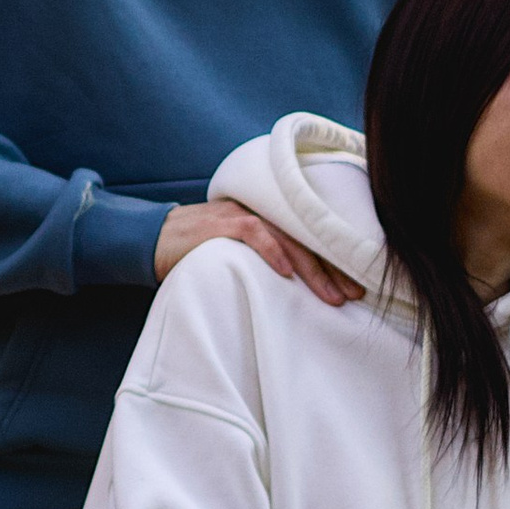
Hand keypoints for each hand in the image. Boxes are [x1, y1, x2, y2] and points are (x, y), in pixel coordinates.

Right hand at [154, 199, 362, 307]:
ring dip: (312, 269)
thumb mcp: (237, 256)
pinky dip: (271, 252)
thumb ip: (264, 263)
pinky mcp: (221, 223)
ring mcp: (241, 215)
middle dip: (333, 269)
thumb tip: (296, 292)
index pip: (309, 240)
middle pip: (306, 240)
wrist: (152, 238)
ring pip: (288, 239)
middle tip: (355, 295)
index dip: (335, 262)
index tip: (357, 287)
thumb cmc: (198, 253)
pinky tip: (287, 274)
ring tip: (332, 296)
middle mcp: (260, 212)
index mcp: (268, 220)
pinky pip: (253, 234)